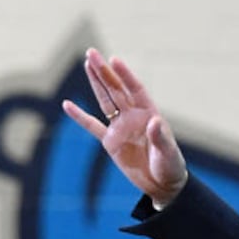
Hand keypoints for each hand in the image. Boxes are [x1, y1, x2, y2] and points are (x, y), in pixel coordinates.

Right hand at [60, 48, 188, 207]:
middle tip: (91, 53)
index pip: (135, 89)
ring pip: (105, 100)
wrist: (162, 185)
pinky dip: (80, 116)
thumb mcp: (168, 153)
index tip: (114, 60)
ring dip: (95, 83)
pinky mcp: (110, 142)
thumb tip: (155, 121)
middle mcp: (133, 116)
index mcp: (149, 113)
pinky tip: (67, 104)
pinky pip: (92, 126)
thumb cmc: (170, 167)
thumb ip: (160, 137)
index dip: (125, 75)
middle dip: (104, 72)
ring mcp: (120, 127)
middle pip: (116, 90)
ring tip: (86, 63)